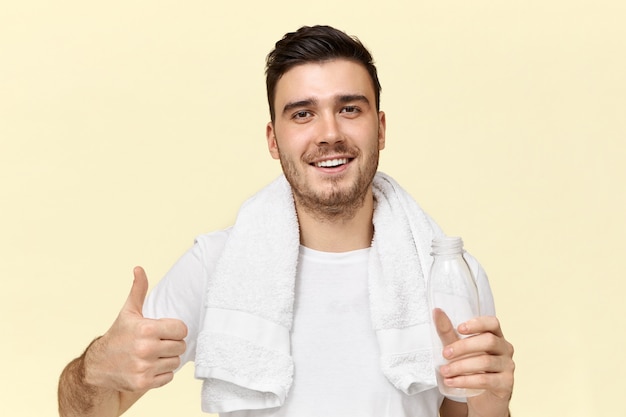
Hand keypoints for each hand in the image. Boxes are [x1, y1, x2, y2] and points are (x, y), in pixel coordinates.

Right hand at [84, 267, 187, 392]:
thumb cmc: (118, 335)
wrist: (98, 365)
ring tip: (154, 355)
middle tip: (159, 343)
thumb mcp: (128, 311)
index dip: (175, 330)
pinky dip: (163, 374)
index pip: (181, 329)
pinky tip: (151, 367)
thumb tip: (139, 268)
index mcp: (146, 329)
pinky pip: (169, 377)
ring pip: (176, 362)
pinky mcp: (143, 383)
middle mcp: (146, 349)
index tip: (166, 331)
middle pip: (180, 346)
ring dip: (168, 359)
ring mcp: (144, 368)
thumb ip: (138, 290)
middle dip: (172, 344)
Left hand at [434, 309, 513, 415]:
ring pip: (486, 361)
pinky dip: (465, 380)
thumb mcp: (459, 350)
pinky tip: (452, 382)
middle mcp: (505, 349)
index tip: (459, 328)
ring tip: (444, 372)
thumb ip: (448, 332)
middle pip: (488, 341)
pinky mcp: (506, 384)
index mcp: (495, 336)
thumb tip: (436, 311)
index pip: (492, 323)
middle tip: (445, 353)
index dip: (477, 323)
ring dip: (461, 366)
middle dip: (464, 346)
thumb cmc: (471, 368)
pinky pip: (486, 380)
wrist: (483, 399)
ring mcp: (508, 366)